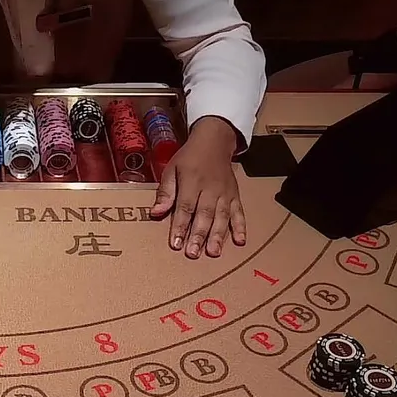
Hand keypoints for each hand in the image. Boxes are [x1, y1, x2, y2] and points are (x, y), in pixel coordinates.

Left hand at [151, 116, 246, 258]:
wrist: (214, 142)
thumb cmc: (189, 158)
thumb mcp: (172, 170)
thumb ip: (165, 192)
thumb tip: (155, 213)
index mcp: (192, 181)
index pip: (185, 207)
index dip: (180, 226)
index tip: (176, 243)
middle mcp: (210, 189)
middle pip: (204, 214)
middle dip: (199, 235)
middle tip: (193, 253)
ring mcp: (225, 193)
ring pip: (222, 216)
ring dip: (218, 235)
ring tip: (213, 252)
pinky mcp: (235, 195)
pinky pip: (239, 212)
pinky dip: (240, 226)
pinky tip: (240, 241)